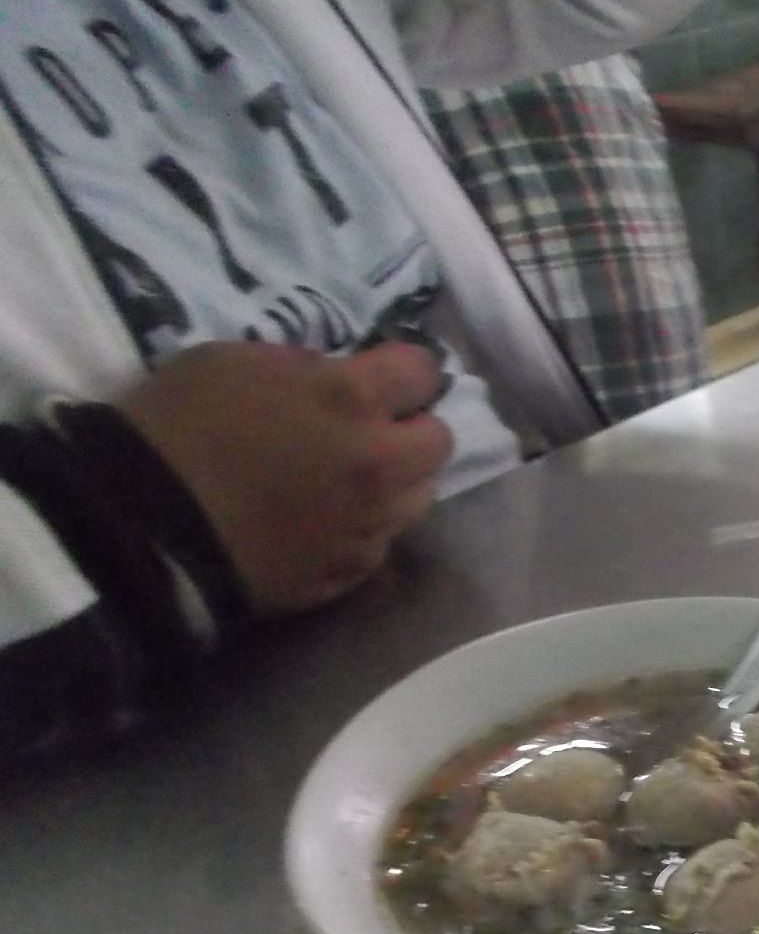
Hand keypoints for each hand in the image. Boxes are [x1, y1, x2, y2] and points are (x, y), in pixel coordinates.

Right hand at [117, 340, 453, 614]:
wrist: (144, 523)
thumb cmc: (177, 426)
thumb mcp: (234, 362)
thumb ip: (303, 369)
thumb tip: (336, 382)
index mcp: (350, 399)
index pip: (420, 371)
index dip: (404, 372)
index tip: (385, 378)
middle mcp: (378, 463)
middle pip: (439, 441)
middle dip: (412, 430)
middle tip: (374, 432)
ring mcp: (370, 524)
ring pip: (421, 497)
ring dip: (398, 483)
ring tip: (354, 481)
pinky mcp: (351, 571)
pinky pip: (381, 543)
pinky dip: (366, 528)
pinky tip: (328, 523)